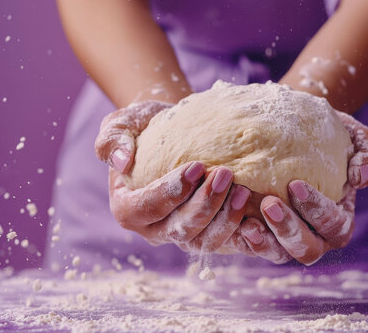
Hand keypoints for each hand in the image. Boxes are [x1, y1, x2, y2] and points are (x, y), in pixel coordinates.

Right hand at [95, 101, 252, 251]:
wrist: (175, 135)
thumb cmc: (146, 129)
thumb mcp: (121, 124)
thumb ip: (111, 139)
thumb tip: (122, 161)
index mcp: (128, 208)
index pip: (148, 207)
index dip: (171, 191)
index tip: (196, 166)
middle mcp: (154, 229)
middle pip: (180, 228)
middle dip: (205, 204)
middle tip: (225, 174)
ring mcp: (183, 234)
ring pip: (205, 240)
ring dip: (226, 218)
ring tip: (244, 190)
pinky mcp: (207, 233)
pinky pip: (226, 242)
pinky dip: (242, 233)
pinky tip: (256, 213)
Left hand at [239, 112, 367, 264]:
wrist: (297, 132)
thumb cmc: (330, 137)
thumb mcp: (357, 140)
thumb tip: (364, 176)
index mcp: (338, 220)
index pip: (334, 226)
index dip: (317, 210)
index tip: (295, 184)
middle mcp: (314, 236)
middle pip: (305, 249)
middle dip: (288, 230)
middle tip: (269, 203)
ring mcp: (284, 239)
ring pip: (276, 254)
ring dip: (262, 241)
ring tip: (245, 222)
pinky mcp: (259, 234)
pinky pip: (249, 246)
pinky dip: (239, 238)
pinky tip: (229, 220)